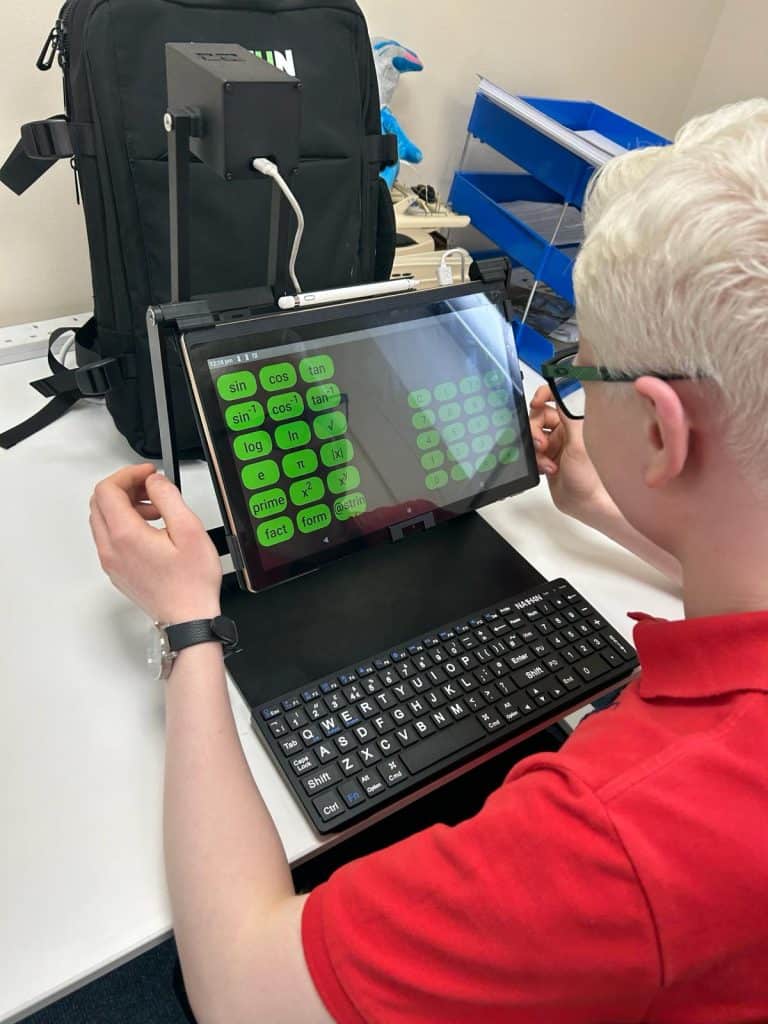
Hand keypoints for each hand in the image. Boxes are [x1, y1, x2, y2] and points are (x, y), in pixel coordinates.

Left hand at [89, 464, 221, 623]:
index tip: (148, 474)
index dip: (127, 474)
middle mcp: (111, 549)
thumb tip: (154, 482)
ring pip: (102, 519)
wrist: (188, 618)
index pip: (107, 490)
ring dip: (124, 506)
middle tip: (150, 487)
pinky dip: (124, 524)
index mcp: (125, 535)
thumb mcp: (189, 530)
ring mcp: (111, 561)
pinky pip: (109, 538)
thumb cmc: (192, 582)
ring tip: (156, 510)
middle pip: (99, 502)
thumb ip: (168, 497)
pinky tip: (151, 529)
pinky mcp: (117, 570)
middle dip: (124, 488)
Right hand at [529, 385, 613, 522]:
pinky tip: (547, 468)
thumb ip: (568, 414)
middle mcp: (567, 430)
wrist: (584, 503)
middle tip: (541, 443)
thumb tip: (564, 389)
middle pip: (540, 416)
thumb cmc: (590, 477)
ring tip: (545, 458)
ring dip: (536, 446)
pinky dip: (536, 459)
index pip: (558, 397)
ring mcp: (557, 444)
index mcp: (577, 421)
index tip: (536, 402)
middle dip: (535, 428)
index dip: (544, 395)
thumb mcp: (578, 442)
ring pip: (534, 434)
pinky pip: (533, 451)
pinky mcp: (548, 457)